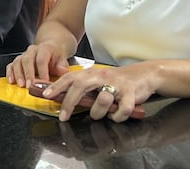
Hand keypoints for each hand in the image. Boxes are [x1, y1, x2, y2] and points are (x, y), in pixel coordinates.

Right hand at [6, 43, 69, 89]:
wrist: (50, 49)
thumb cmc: (55, 57)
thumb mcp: (62, 60)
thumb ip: (62, 66)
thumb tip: (62, 70)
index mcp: (44, 49)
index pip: (42, 59)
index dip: (42, 71)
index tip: (44, 82)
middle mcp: (32, 51)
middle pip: (27, 60)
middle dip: (28, 74)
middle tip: (30, 85)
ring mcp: (23, 55)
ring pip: (18, 62)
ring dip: (18, 74)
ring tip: (21, 85)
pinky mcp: (17, 61)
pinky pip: (11, 65)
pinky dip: (10, 73)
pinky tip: (11, 81)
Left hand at [24, 63, 156, 122]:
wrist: (144, 74)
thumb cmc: (117, 80)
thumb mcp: (97, 80)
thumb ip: (82, 87)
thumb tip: (61, 97)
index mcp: (92, 73)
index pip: (70, 77)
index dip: (57, 85)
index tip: (46, 94)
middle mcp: (102, 76)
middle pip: (80, 86)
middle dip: (69, 102)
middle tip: (63, 116)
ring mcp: (117, 84)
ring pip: (102, 101)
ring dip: (99, 113)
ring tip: (102, 114)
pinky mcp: (131, 93)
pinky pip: (121, 110)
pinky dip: (118, 117)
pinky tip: (117, 115)